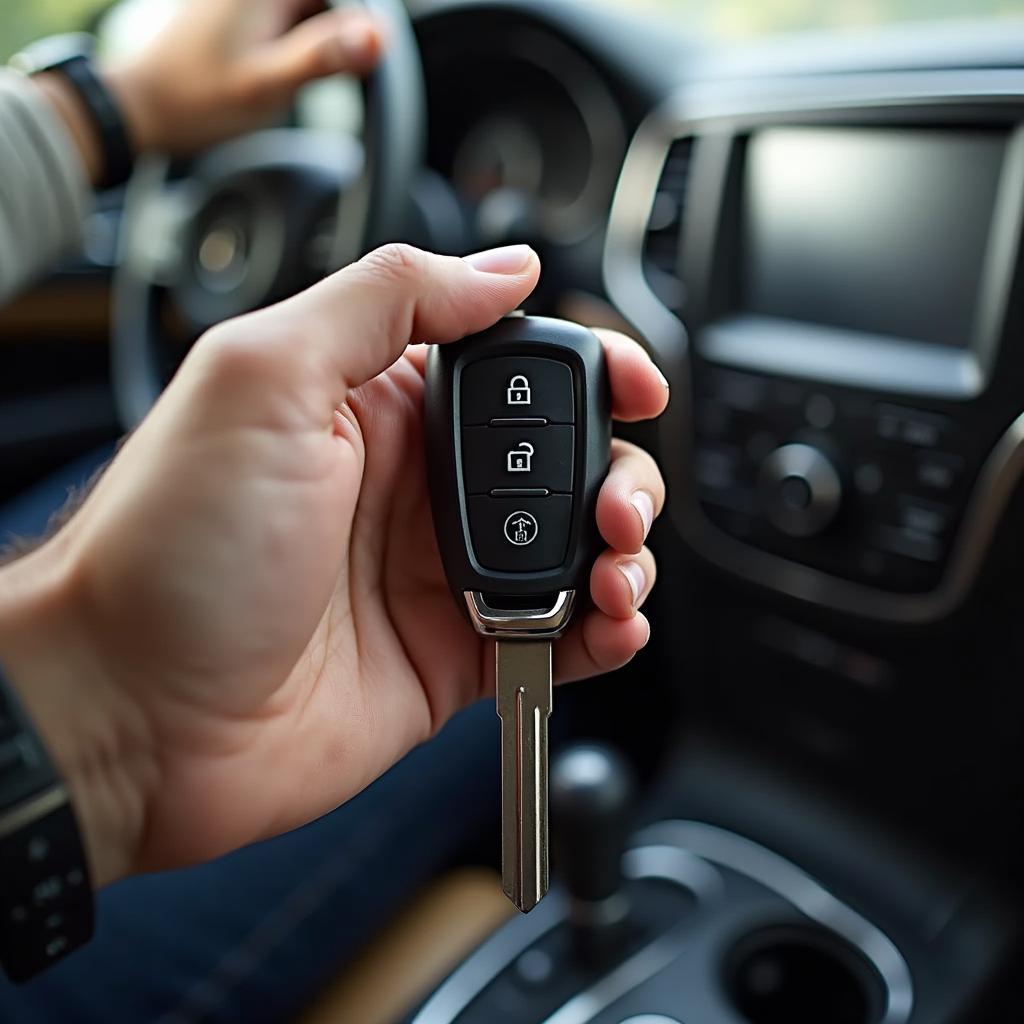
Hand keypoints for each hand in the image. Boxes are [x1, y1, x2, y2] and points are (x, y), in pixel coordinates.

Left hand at [0, 244, 667, 887]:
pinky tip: (608, 624)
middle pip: (562, 462)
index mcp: (380, 407)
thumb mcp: (264, 376)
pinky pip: (554, 638)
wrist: (130, 713)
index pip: (514, 369)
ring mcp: (436, 577)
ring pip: (571, 549)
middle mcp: (416, 489)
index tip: (637, 384)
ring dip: (622, 553)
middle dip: (618, 473)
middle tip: (617, 503)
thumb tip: (503, 268)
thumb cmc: (171, 546)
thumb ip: (386, 301)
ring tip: (614, 569)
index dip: (589, 370)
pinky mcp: (450, 656)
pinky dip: (601, 633)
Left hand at [37, 1, 383, 182]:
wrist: (147, 108)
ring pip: (318, 7)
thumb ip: (324, 57)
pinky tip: (298, 66)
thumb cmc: (200, 100)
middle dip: (348, 26)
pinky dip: (313, 37)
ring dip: (331, 33)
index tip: (373, 49)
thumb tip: (379, 36)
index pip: (341, 0)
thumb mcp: (268, 83)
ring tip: (301, 71)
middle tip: (340, 66)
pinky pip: (301, 14)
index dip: (363, 20)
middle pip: (332, 2)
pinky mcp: (252, 9)